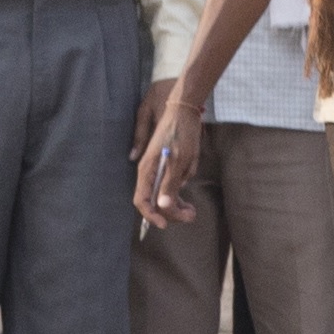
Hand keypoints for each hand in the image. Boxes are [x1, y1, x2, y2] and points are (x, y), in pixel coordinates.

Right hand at [132, 86, 204, 226]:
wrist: (185, 109)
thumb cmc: (181, 132)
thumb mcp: (179, 160)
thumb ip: (169, 184)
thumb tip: (162, 206)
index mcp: (147, 170)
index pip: (142, 200)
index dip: (151, 215)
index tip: (165, 224)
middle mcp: (149, 171)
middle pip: (154, 201)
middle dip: (170, 212)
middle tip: (190, 216)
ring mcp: (157, 169)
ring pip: (163, 195)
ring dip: (176, 206)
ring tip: (192, 211)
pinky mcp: (167, 165)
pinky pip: (170, 186)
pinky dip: (179, 194)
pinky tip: (189, 196)